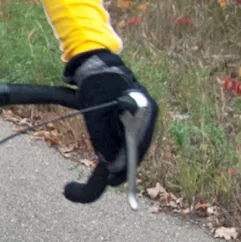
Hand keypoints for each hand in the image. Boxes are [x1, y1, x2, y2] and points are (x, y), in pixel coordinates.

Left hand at [65, 48, 152, 201]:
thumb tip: (110, 162)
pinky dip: (120, 147)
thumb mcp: (96, 112)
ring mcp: (140, 114)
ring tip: (110, 174)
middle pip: (138, 146)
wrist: (93, 62)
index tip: (116, 178)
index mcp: (145, 109)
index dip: (128, 165)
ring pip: (133, 143)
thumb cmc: (96, 84)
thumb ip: (102, 137)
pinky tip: (111, 158)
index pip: (140, 145)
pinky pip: (128, 136)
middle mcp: (147, 113)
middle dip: (125, 164)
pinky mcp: (131, 115)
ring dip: (122, 157)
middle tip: (111, 179)